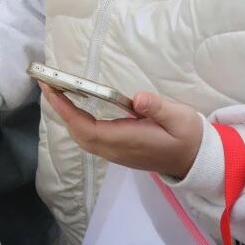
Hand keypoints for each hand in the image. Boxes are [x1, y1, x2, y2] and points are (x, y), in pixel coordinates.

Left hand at [39, 83, 203, 179]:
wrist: (196, 161)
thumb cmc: (188, 136)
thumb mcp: (179, 117)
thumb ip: (158, 107)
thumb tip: (137, 99)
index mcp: (127, 140)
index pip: (87, 128)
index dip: (67, 110)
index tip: (52, 90)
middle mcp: (116, 150)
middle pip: (78, 133)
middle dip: (60, 109)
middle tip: (48, 83)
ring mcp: (115, 153)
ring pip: (82, 138)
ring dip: (67, 115)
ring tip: (57, 91)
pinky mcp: (118, 152)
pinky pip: (90, 138)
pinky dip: (77, 121)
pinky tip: (75, 107)